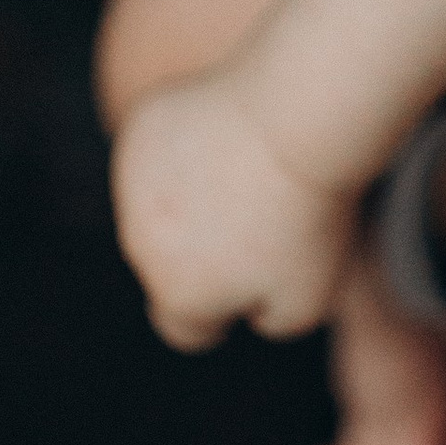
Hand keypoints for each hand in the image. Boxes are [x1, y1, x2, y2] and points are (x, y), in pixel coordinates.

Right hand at [110, 73, 358, 349]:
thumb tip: (248, 312)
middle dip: (202, 251)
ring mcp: (134, 185)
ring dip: (188, 198)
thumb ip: (271, 321)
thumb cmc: (310, 209)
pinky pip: (157, 149)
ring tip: (247, 170)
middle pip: (167, 265)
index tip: (252, 279)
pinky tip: (229, 130)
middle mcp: (142, 248)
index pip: (185, 328)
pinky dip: (183, 145)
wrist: (297, 116)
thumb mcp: (311, 296)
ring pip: (157, 206)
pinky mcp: (140, 129)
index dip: (220, 310)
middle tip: (258, 213)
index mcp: (179, 296)